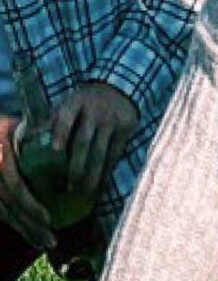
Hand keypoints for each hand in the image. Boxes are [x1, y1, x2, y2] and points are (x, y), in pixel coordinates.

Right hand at [0, 113, 53, 249]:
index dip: (31, 205)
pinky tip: (30, 236)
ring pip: (3, 214)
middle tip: (52, 241)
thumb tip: (65, 141)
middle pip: (10, 206)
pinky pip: (0, 213)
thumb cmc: (0, 129)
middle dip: (31, 226)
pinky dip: (15, 226)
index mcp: (1, 157)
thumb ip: (37, 131)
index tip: (49, 219)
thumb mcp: (14, 125)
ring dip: (24, 231)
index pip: (15, 186)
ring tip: (44, 244)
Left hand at [50, 82, 139, 198]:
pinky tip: (101, 182)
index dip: (61, 132)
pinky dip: (108, 169)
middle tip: (69, 186)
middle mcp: (94, 112)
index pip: (67, 117)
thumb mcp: (69, 104)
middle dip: (77, 165)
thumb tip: (29, 139)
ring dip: (93, 174)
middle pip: (84, 141)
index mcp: (76, 103)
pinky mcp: (125, 130)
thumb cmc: (85, 103)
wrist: (118, 89)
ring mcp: (111, 122)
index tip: (56, 149)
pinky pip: (115, 154)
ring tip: (85, 191)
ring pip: (101, 152)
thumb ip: (52, 121)